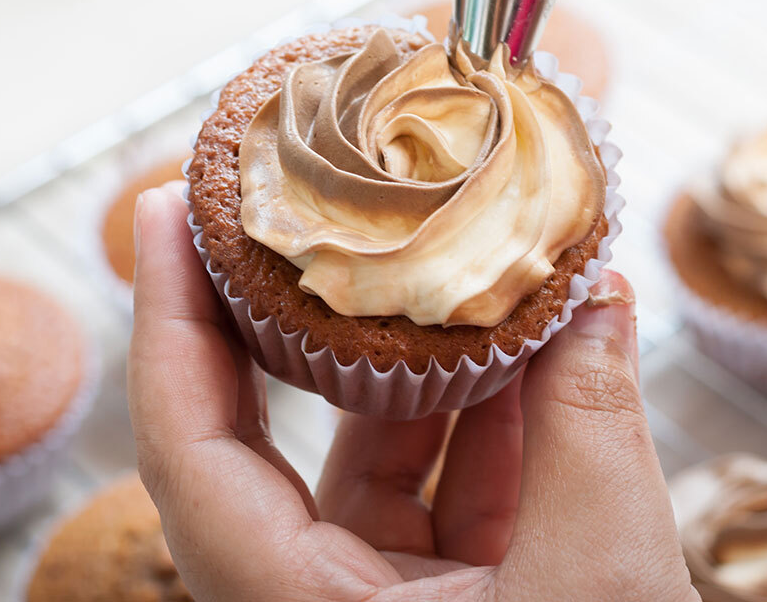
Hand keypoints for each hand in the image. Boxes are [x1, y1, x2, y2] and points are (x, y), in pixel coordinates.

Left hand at [128, 185, 696, 601]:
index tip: (168, 210)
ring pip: (371, 454)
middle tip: (288, 203)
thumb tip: (599, 295)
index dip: (167, 317)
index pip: (186, 444)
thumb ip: (595, 427)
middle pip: (264, 432)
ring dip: (423, 360)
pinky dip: (484, 422)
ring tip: (458, 258)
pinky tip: (534, 349)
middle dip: (284, 312)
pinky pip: (441, 491)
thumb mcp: (600, 583)